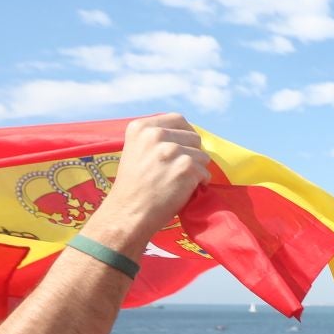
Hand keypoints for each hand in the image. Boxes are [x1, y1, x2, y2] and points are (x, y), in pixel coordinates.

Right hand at [81, 114, 210, 253]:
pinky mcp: (186, 167)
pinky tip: (182, 191)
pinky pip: (205, 172)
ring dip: (196, 170)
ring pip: (202, 155)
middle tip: (177, 171)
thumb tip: (188, 135)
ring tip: (177, 182)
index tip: (183, 148)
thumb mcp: (136, 151)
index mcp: (141, 127)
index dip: (185, 135)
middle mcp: (156, 134)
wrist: (128, 213)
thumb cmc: (133, 187)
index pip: (178, 119)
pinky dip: (199, 183)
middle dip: (192, 153)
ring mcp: (172, 150)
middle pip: (194, 137)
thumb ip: (156, 139)